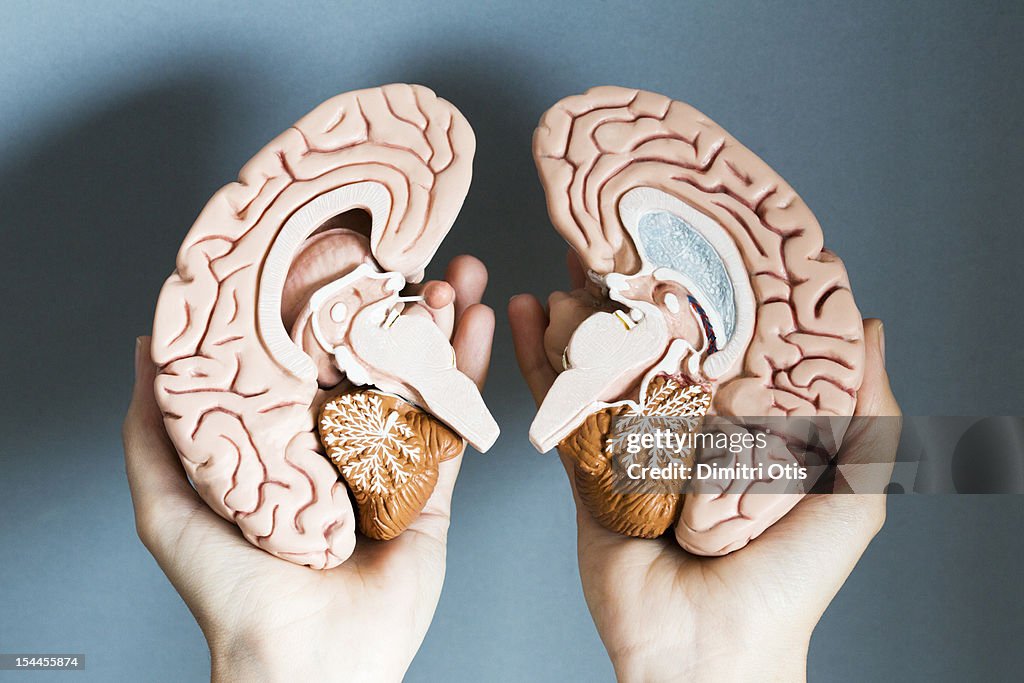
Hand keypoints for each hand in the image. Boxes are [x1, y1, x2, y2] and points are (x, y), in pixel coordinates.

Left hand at [124, 255, 493, 681]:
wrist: (303, 663)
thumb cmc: (229, 590)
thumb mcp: (169, 502)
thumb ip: (155, 426)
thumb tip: (148, 343)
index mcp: (284, 439)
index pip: (309, 355)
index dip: (328, 303)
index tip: (344, 253)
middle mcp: (339, 445)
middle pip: (373, 358)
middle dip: (396, 303)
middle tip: (415, 253)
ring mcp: (391, 465)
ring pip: (421, 380)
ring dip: (442, 324)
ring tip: (461, 272)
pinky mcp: (433, 493)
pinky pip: (455, 423)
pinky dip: (470, 372)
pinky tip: (480, 323)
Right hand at [510, 255, 899, 681]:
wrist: (708, 652)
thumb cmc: (787, 579)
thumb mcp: (852, 491)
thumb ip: (867, 412)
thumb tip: (867, 323)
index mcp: (749, 427)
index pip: (729, 340)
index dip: (713, 286)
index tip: (697, 229)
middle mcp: (691, 428)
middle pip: (658, 344)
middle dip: (639, 289)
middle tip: (620, 231)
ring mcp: (634, 446)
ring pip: (603, 365)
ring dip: (580, 312)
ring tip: (569, 259)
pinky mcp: (588, 469)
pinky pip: (559, 406)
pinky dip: (536, 360)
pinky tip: (524, 314)